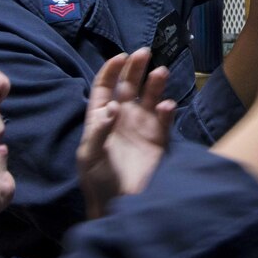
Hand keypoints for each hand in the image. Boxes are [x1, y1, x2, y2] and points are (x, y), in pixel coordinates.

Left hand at [77, 48, 176, 217]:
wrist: (120, 204)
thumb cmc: (98, 180)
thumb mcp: (90, 156)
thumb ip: (99, 130)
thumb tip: (112, 106)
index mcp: (101, 118)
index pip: (105, 86)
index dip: (112, 70)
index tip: (121, 57)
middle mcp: (122, 117)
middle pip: (129, 85)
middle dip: (136, 68)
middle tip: (144, 52)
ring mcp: (141, 126)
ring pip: (149, 97)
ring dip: (154, 83)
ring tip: (161, 72)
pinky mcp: (158, 139)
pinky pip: (164, 118)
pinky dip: (167, 110)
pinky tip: (167, 106)